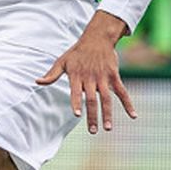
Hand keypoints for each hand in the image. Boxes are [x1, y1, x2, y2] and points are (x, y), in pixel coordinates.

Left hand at [38, 16, 135, 133]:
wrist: (97, 39)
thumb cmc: (76, 53)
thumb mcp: (61, 61)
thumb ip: (51, 74)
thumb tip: (37, 82)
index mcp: (76, 76)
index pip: (75, 92)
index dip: (76, 103)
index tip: (77, 115)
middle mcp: (90, 78)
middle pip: (92, 100)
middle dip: (92, 116)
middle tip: (93, 131)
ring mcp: (103, 77)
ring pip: (107, 99)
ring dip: (108, 114)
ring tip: (108, 128)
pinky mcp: (114, 76)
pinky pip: (122, 92)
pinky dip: (128, 104)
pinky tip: (133, 115)